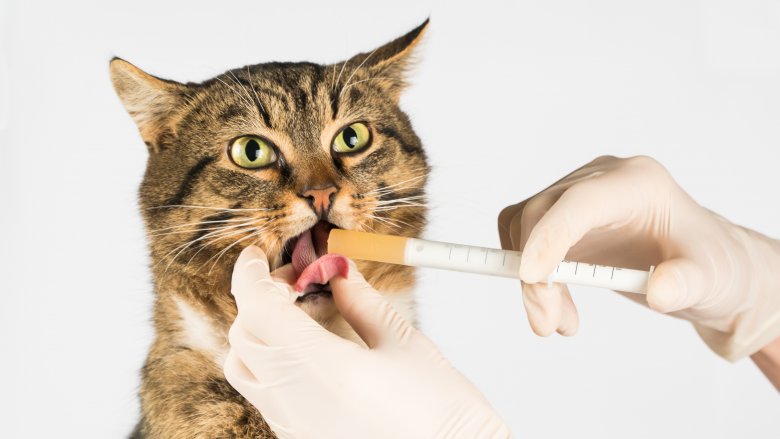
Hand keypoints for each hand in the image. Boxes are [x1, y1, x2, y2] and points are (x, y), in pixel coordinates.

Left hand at [224, 246, 511, 438]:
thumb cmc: (444, 413)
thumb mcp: (405, 345)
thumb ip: (362, 303)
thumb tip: (338, 271)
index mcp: (321, 369)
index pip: (257, 309)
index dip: (250, 274)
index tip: (256, 255)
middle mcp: (295, 402)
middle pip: (245, 337)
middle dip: (260, 299)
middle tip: (299, 280)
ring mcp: (294, 426)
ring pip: (246, 369)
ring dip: (260, 331)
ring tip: (302, 314)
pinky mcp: (300, 438)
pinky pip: (265, 394)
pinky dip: (272, 360)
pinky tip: (309, 348)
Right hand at [498, 155, 779, 360]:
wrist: (702, 268)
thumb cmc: (709, 266)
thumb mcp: (711, 279)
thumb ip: (687, 284)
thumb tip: (659, 292)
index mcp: (639, 183)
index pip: (580, 201)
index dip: (550, 235)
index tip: (533, 279)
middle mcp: (601, 180)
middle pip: (542, 214)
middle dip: (536, 274)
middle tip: (546, 324)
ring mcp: (578, 194)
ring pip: (525, 227)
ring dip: (532, 280)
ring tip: (560, 322)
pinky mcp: (562, 215)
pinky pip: (524, 237)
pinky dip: (531, 276)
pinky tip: (557, 304)